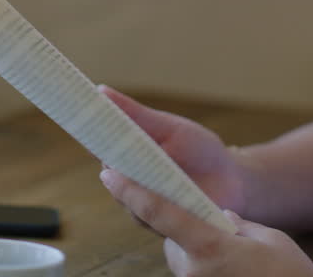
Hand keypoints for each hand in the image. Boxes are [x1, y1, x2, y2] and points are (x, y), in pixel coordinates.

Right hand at [98, 85, 246, 214]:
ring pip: (125, 196)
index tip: (78, 120)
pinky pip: (147, 215)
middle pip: (109, 172)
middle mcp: (130, 179)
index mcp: (128, 152)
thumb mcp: (168, 127)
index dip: (88, 133)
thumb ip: (136, 114)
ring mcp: (142, 202)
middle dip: (111, 161)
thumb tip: (100, 90)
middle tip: (114, 149)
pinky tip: (167, 193)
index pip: (99, 144)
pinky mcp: (158, 222)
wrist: (233, 181)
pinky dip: (154, 203)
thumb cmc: (199, 150)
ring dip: (135, 184)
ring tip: (149, 171)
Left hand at [100, 168, 312, 276]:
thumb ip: (237, 223)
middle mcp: (193, 270)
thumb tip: (222, 219)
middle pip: (172, 234)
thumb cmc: (290, 276)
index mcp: (208, 246)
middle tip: (220, 224)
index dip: (130, 191)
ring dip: (199, 247)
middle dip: (186, 224)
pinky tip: (236, 267)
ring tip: (239, 254)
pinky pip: (195, 271)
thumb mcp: (269, 238)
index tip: (108, 174)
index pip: (158, 212)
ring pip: (184, 254)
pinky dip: (208, 263)